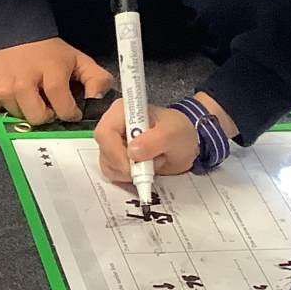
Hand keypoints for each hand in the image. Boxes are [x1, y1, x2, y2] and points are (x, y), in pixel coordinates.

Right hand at [0, 38, 114, 125]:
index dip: (68, 113)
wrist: (19, 29)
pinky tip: (7, 98)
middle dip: (44, 116)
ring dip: (22, 111)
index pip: (60, 102)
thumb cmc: (50, 52)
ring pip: (11, 110)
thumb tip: (96, 99)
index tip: (71, 113)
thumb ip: (96, 79)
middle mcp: (25, 77)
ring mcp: (3, 79)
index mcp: (51, 70)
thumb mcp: (79, 60)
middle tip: (47, 108)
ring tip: (29, 102)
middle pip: (34, 113)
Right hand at [95, 92, 236, 184]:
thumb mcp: (173, 133)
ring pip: (108, 166)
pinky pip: (114, 174)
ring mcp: (113, 144)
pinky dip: (129, 177)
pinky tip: (146, 168)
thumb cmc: (179, 131)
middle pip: (104, 152)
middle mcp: (112, 127)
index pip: (105, 133)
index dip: (115, 152)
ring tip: (152, 163)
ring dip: (131, 172)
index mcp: (122, 112)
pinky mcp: (116, 159)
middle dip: (126, 165)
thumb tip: (132, 152)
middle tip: (148, 166)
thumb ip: (154, 141)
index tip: (134, 165)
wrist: (186, 142)